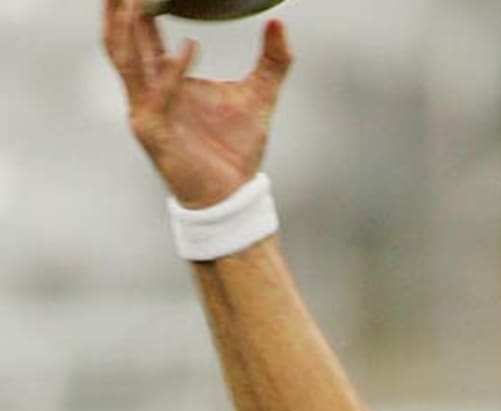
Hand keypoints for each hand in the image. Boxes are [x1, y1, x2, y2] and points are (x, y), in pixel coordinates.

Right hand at [102, 0, 291, 206]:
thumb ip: (272, 62)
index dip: (138, 5)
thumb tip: (279, 22)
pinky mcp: (153, 132)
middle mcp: (148, 92)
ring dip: (126, 29)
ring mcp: (146, 111)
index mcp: (164, 79)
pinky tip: (192, 48)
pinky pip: (158, 95)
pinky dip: (173, 72)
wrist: (233, 196)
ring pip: (124, 60)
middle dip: (117, 9)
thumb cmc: (235, 151)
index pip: (142, 32)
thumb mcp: (259, 96)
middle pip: (120, 40)